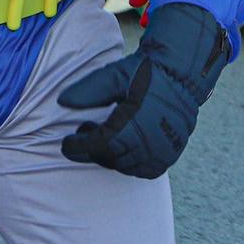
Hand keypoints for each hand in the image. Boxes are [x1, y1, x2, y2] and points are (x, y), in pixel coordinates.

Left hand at [59, 2, 227, 178]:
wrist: (181, 73)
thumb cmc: (145, 73)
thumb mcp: (113, 76)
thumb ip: (88, 91)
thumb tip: (62, 102)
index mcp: (131, 124)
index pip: (96, 146)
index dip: (77, 147)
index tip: (66, 143)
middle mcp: (148, 142)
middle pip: (110, 158)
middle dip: (93, 149)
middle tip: (87, 131)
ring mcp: (162, 150)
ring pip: (127, 166)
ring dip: (112, 156)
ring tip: (107, 137)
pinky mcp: (172, 152)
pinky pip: (148, 170)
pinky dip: (133, 164)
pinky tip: (127, 148)